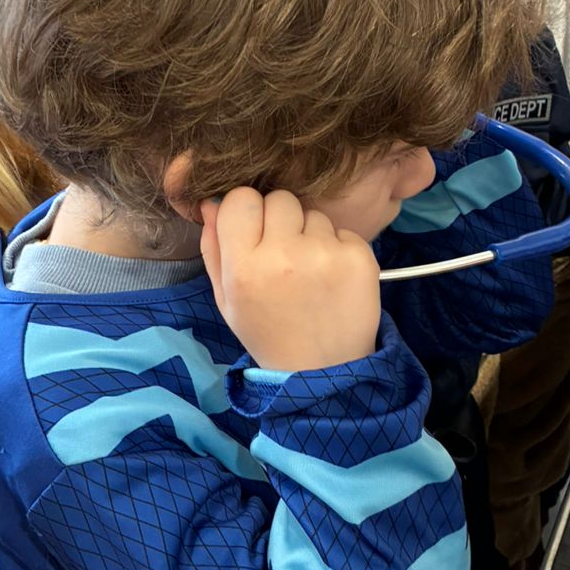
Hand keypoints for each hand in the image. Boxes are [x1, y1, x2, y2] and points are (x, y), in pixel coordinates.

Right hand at [200, 190, 380, 373]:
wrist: (322, 370)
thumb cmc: (268, 331)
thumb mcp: (227, 299)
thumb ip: (213, 248)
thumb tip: (211, 203)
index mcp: (244, 267)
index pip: (241, 198)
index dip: (246, 211)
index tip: (254, 232)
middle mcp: (284, 255)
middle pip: (279, 198)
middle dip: (280, 220)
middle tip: (284, 254)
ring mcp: (324, 254)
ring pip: (313, 214)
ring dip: (311, 236)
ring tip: (310, 273)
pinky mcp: (358, 258)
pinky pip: (343, 232)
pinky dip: (339, 249)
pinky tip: (332, 278)